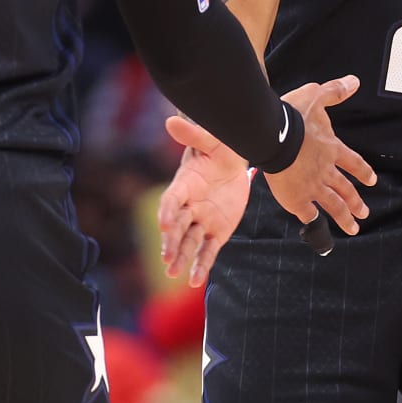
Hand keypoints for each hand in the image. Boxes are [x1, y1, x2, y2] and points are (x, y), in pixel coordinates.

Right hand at [158, 129, 253, 285]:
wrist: (237, 165)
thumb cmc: (220, 150)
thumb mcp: (211, 141)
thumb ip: (193, 135)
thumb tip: (171, 121)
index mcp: (184, 185)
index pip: (172, 199)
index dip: (167, 210)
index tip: (163, 222)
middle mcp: (189, 207)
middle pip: (177, 226)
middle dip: (171, 241)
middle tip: (167, 256)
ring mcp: (201, 221)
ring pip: (189, 242)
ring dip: (182, 257)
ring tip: (174, 272)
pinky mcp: (216, 233)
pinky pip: (208, 251)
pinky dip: (201, 266)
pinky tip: (195, 281)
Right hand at [264, 75, 374, 234]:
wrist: (273, 136)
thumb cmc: (293, 115)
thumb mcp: (316, 96)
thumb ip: (335, 90)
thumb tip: (355, 81)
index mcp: (332, 149)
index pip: (353, 163)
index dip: (363, 172)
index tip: (372, 182)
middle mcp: (326, 171)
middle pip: (345, 189)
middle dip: (356, 203)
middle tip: (364, 214)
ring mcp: (312, 187)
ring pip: (333, 205)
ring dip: (344, 217)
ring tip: (353, 229)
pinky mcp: (296, 199)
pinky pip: (306, 213)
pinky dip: (311, 221)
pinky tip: (314, 226)